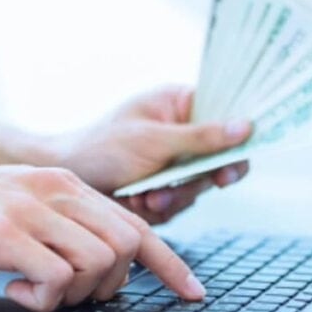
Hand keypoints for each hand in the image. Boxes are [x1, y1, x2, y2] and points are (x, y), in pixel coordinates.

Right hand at [0, 162, 205, 311]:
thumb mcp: (26, 205)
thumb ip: (65, 227)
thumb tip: (100, 268)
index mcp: (68, 186)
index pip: (137, 225)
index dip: (170, 264)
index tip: (192, 292)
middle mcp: (58, 192)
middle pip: (126, 246)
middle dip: (111, 284)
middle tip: (72, 292)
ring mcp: (33, 211)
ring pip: (99, 262)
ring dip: (75, 293)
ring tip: (35, 289)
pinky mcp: (4, 234)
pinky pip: (55, 279)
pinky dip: (42, 299)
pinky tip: (12, 288)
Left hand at [35, 85, 250, 222]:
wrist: (64, 187)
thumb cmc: (101, 148)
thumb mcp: (153, 140)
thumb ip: (201, 137)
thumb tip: (247, 126)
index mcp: (179, 105)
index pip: (225, 114)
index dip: (237, 135)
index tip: (235, 157)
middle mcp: (182, 132)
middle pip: (220, 155)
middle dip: (199, 175)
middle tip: (199, 180)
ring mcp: (174, 163)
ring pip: (201, 185)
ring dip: (176, 194)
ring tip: (146, 194)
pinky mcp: (165, 189)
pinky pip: (182, 203)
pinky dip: (162, 206)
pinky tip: (139, 201)